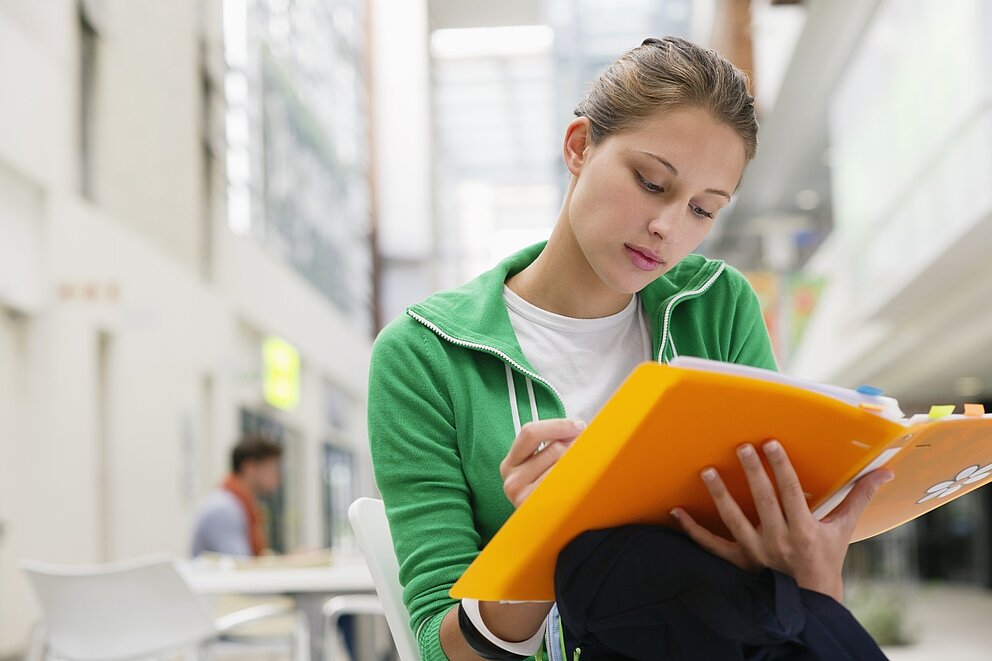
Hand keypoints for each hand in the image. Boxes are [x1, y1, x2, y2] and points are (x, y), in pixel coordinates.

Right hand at [500, 418, 584, 507]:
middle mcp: (512, 481)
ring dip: (579, 464)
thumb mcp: (540, 463)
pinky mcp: (541, 511)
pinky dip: (579, 481)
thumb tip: (578, 428)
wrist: (544, 528)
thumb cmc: (547, 490)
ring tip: (581, 472)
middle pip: (554, 449)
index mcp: (510, 464)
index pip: (530, 432)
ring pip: (564, 466)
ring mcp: (523, 498)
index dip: (557, 426)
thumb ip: (553, 441)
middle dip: (574, 447)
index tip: (579, 426)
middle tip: (583, 454)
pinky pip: (568, 485)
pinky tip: (579, 486)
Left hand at [671, 440, 893, 601]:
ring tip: (708, 471)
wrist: (810, 602)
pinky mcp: (738, 561)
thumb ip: (858, 497)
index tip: (771, 443)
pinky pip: (711, 545)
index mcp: (803, 530)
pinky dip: (692, 530)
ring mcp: (755, 551)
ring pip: (733, 519)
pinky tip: (676, 512)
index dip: (780, 467)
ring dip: (720, 495)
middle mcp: (777, 540)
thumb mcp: (843, 529)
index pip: (790, 492)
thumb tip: (882, 473)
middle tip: (742, 447)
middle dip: (752, 473)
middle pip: (763, 500)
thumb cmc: (826, 561)